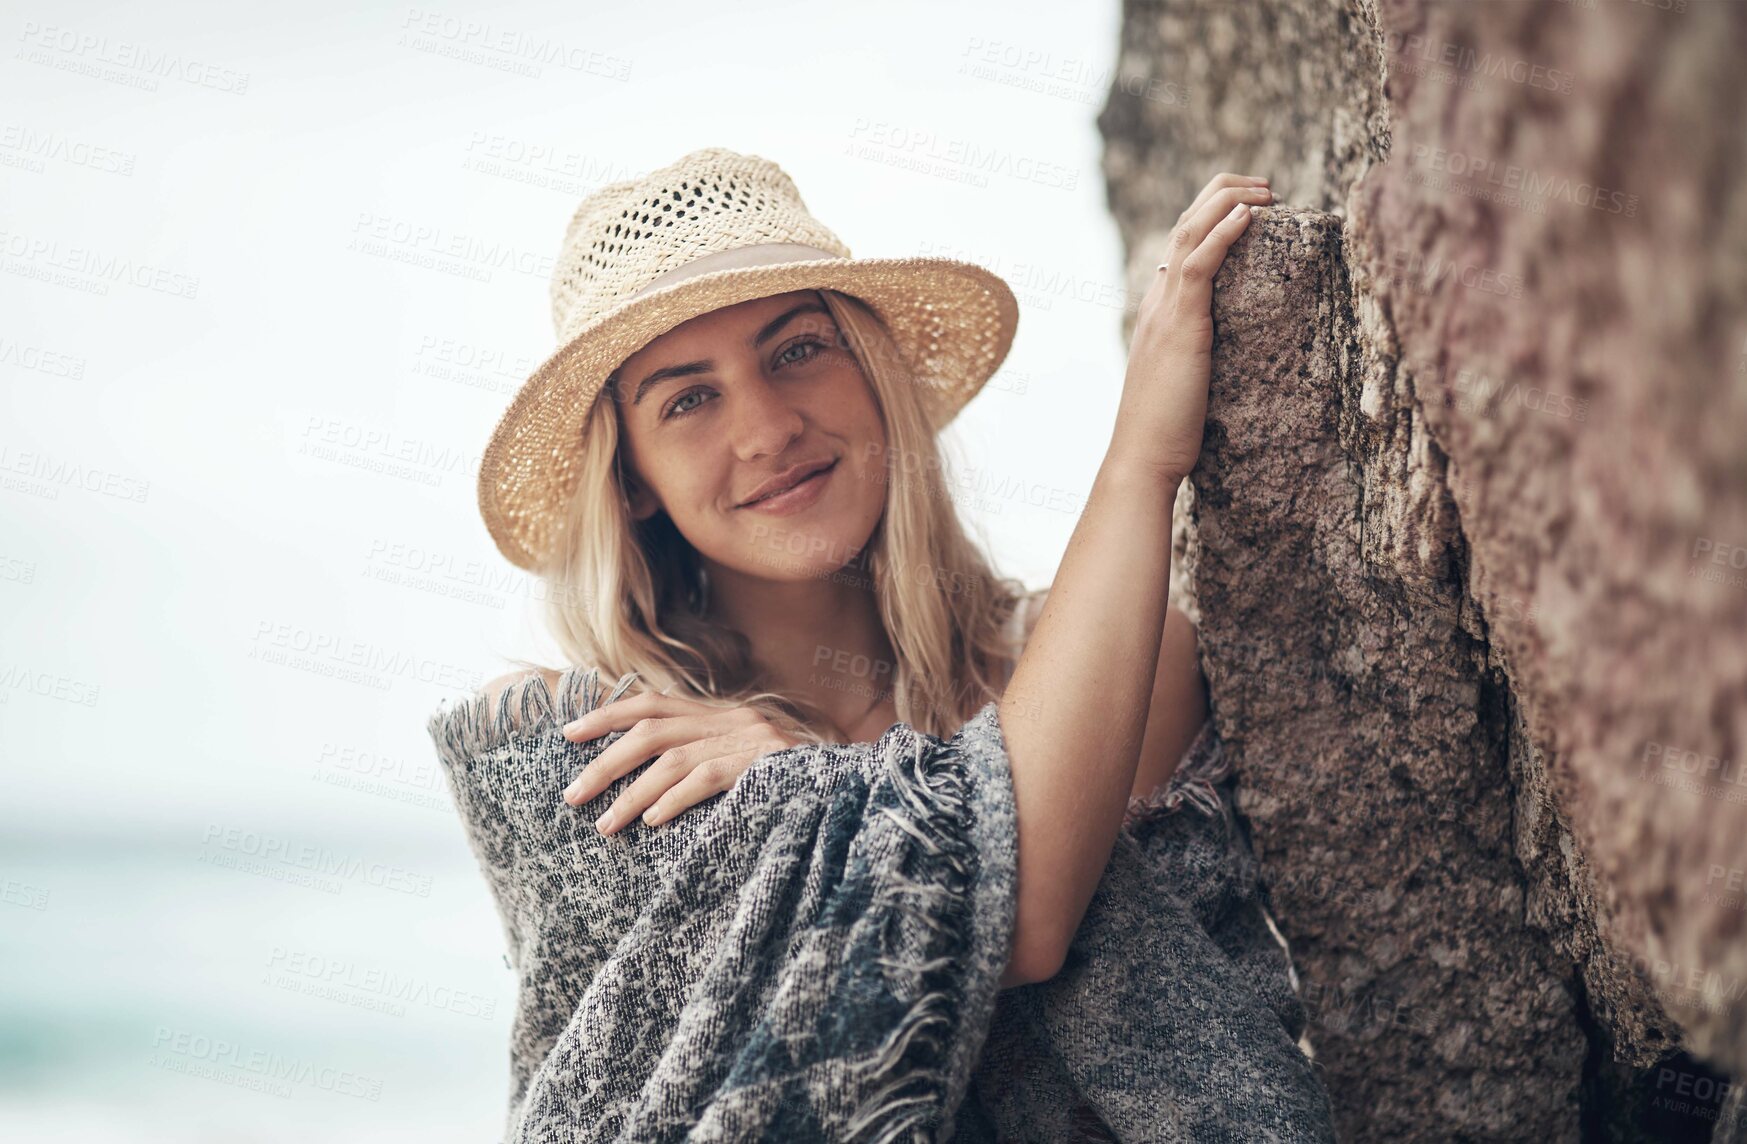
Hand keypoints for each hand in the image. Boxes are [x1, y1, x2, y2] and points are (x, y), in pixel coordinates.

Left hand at [557, 693, 805, 833]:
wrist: (848, 784)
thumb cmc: (786, 781)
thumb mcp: (739, 760)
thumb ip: (698, 759)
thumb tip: (640, 780)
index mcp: (719, 713)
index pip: (651, 702)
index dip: (606, 714)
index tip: (568, 733)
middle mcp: (731, 717)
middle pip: (651, 729)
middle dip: (604, 762)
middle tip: (571, 795)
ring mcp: (749, 738)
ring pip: (673, 757)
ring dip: (631, 793)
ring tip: (604, 824)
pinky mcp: (763, 763)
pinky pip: (706, 777)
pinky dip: (673, 799)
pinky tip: (650, 822)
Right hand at [1109, 172, 1271, 483]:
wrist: (1143, 455)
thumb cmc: (1166, 430)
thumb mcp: (1185, 378)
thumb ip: (1198, 352)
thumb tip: (1224, 347)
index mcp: (1158, 309)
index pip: (1181, 243)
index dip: (1213, 215)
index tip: (1250, 205)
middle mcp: (1156, 300)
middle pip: (1184, 224)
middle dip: (1223, 194)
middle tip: (1264, 185)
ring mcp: (1164, 309)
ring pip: (1189, 232)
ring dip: (1228, 201)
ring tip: (1263, 189)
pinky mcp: (1179, 324)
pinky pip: (1198, 263)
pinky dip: (1222, 232)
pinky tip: (1248, 215)